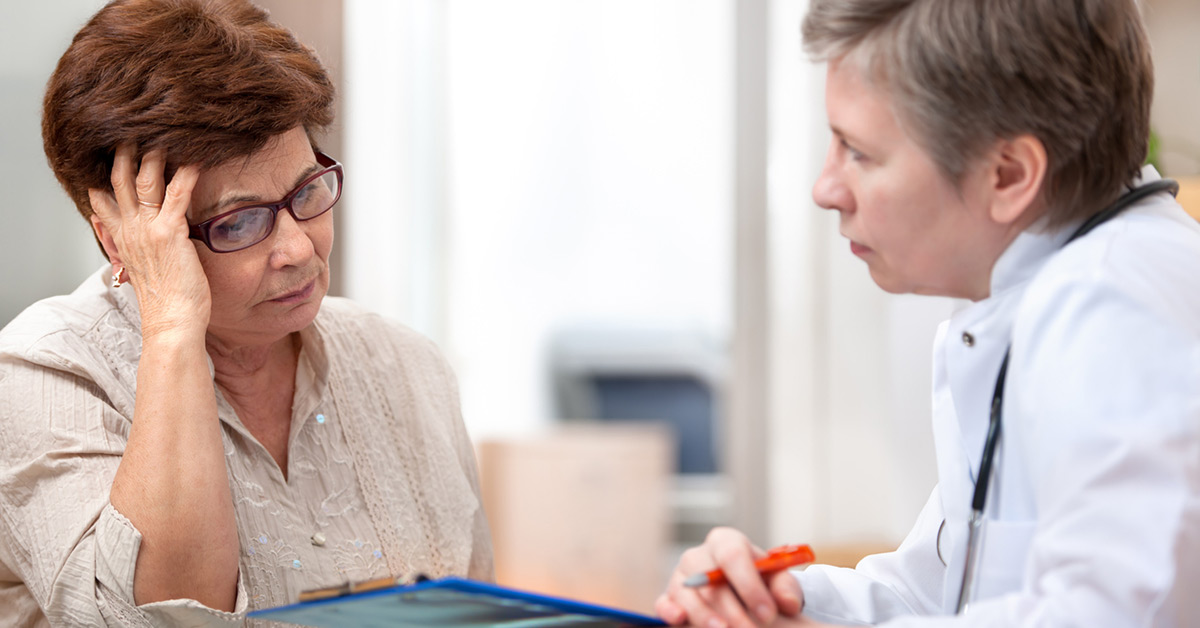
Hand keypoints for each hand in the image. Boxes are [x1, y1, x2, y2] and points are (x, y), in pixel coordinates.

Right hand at [89, 145, 209, 340]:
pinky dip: (187, 173)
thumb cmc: (166, 299)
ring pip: (143, 178)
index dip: (103, 170)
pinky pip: (178, 193)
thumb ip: (124, 242)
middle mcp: (129, 229)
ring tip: (166, 131)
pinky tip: (197, 157)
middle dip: (125, 150)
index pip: (101, 195)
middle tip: (135, 127)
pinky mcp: (169, 233)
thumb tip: (108, 224)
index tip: (110, 148)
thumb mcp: (139, 266)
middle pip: (118, 178)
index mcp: (121, 237)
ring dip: (153, 153)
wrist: (171, 323)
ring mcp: (147, 229)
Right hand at [656, 527, 804, 627]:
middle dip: (731, 607)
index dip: (749, 584)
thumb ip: (786, 588)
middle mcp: (699, 555)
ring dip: (704, 615)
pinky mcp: (669, 597)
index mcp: (726, 542)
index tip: (768, 613)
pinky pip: (663, 602)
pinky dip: (670, 612)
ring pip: (686, 592)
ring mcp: (680, 576)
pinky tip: (681, 620)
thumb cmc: (760, 582)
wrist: (743, 593)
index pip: (733, 555)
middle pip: (706, 576)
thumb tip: (787, 602)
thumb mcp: (778, 581)